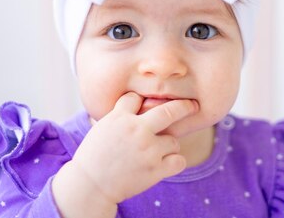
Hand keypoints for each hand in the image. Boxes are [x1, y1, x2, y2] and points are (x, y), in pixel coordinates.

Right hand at [69, 92, 196, 203]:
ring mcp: (148, 150)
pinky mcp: (155, 169)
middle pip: (169, 111)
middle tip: (192, 106)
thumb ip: (121, 113)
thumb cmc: (95, 155)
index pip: (137, 98)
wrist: (91, 185)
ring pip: (173, 141)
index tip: (144, 105)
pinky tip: (165, 163)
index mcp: (120, 117)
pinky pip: (179, 161)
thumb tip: (138, 100)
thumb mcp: (102, 126)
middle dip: (184, 107)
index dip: (140, 102)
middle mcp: (137, 130)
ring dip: (168, 146)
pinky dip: (174, 162)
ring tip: (154, 153)